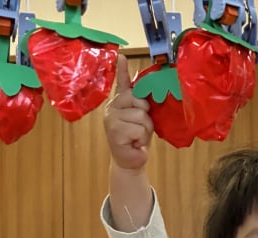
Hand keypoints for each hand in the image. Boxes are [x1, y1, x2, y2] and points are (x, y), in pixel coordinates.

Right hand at [104, 54, 153, 171]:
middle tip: (140, 128)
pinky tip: (134, 143)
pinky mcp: (115, 131)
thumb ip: (140, 104)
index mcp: (118, 102)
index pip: (122, 84)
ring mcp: (111, 119)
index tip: (121, 56)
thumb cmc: (136, 138)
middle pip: (138, 99)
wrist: (130, 161)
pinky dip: (141, 138)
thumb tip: (144, 86)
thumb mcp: (140, 119)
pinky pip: (138, 129)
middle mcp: (112, 108)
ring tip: (138, 137)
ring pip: (141, 115)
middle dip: (146, 115)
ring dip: (145, 130)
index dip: (122, 70)